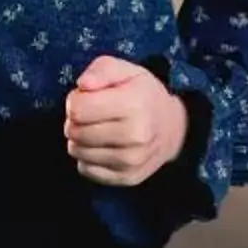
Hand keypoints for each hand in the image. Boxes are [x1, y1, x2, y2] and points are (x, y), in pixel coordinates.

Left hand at [66, 56, 187, 186]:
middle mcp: (136, 136)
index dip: (76, 100)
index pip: (77, 109)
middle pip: (75, 132)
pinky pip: (86, 169)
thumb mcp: (125, 70)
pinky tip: (103, 146)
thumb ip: (101, 70)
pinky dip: (88, 157)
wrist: (172, 127)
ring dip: (80, 140)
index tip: (88, 97)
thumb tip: (82, 85)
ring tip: (97, 129)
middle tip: (92, 114)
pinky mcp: (127, 177)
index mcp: (134, 104)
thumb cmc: (142, 94)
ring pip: (77, 152)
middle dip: (76, 120)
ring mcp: (132, 161)